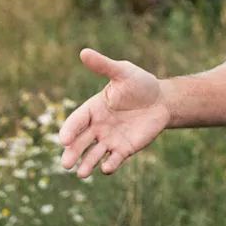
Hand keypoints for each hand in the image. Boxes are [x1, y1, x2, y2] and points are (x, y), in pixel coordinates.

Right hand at [58, 48, 170, 177]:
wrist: (162, 100)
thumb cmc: (139, 83)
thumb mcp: (122, 72)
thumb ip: (104, 66)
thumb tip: (84, 52)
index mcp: (93, 108)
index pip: (77, 121)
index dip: (69, 130)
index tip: (64, 139)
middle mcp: (98, 127)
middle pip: (80, 142)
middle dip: (72, 153)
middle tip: (66, 164)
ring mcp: (110, 139)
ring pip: (94, 154)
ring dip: (87, 164)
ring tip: (82, 173)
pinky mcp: (124, 149)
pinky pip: (114, 159)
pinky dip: (109, 165)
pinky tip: (106, 168)